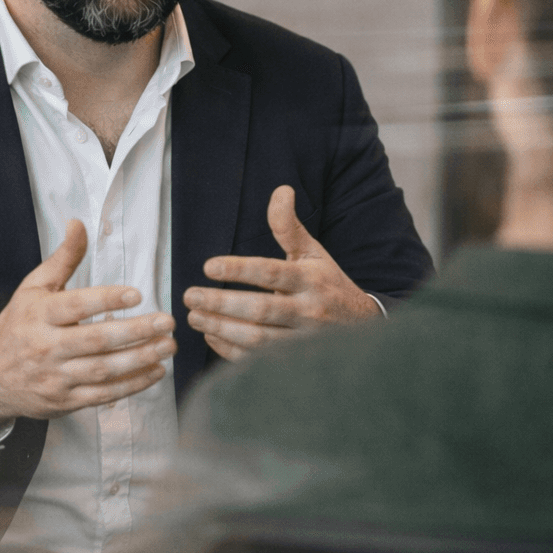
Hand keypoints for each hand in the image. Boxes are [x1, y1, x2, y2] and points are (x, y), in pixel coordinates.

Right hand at [0, 220, 175, 436]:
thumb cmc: (18, 325)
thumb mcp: (33, 288)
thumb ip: (62, 259)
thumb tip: (78, 223)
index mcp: (38, 315)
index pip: (75, 306)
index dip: (106, 300)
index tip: (136, 295)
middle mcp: (46, 347)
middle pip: (95, 340)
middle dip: (135, 332)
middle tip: (167, 322)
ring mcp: (56, 377)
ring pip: (103, 370)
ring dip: (140, 359)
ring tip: (168, 346)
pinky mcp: (65, 401)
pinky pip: (103, 394)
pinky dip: (132, 385)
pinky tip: (156, 371)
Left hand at [183, 185, 380, 359]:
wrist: (362, 326)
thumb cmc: (328, 284)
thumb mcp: (312, 252)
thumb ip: (289, 226)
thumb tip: (281, 190)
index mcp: (311, 279)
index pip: (271, 273)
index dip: (239, 270)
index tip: (208, 266)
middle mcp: (308, 310)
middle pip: (261, 309)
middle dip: (221, 304)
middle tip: (190, 295)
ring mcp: (302, 340)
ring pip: (257, 339)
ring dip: (221, 328)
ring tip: (194, 316)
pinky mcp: (295, 361)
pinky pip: (258, 360)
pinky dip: (230, 350)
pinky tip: (210, 336)